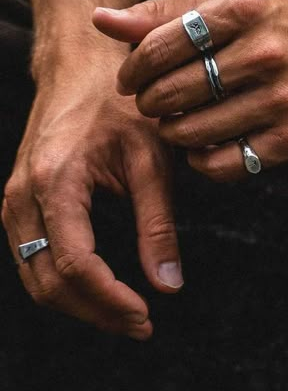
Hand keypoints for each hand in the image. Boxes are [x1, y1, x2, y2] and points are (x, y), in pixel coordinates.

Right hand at [2, 60, 181, 339]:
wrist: (80, 65)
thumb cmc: (119, 104)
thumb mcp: (149, 159)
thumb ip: (158, 224)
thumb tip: (169, 286)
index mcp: (55, 182)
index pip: (74, 264)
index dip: (109, 300)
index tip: (146, 317)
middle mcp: (22, 196)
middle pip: (48, 282)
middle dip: (95, 311)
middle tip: (141, 325)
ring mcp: (13, 200)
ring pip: (35, 276)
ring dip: (78, 303)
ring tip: (125, 313)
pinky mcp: (17, 201)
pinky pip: (32, 257)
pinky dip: (62, 282)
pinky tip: (99, 287)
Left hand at [94, 0, 287, 180]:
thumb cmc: (271, 25)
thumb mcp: (222, 4)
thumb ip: (161, 13)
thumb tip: (100, 20)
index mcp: (242, 10)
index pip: (160, 45)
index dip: (133, 69)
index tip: (129, 80)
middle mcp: (265, 53)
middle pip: (171, 93)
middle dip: (148, 103)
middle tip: (152, 103)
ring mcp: (281, 100)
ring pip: (192, 132)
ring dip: (171, 133)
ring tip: (176, 122)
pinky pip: (224, 165)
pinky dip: (201, 160)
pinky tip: (202, 146)